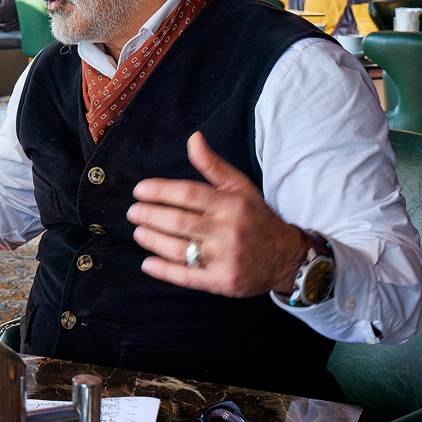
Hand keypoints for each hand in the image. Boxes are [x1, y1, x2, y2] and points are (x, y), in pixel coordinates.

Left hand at [127, 132, 310, 297]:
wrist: (289, 258)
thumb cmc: (257, 219)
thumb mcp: (241, 188)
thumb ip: (213, 166)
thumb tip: (193, 138)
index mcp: (232, 204)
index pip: (188, 193)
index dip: (159, 191)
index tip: (139, 191)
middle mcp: (229, 230)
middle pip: (178, 221)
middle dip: (149, 215)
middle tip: (132, 212)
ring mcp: (226, 258)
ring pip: (179, 249)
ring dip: (152, 240)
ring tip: (138, 232)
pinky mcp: (223, 282)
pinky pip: (187, 277)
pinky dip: (164, 271)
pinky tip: (148, 263)